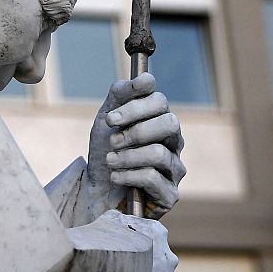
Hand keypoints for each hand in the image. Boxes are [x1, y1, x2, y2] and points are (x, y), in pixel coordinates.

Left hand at [80, 73, 184, 221]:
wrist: (97, 191)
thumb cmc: (106, 152)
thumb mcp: (107, 120)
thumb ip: (121, 95)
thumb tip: (145, 77)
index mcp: (160, 119)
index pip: (160, 101)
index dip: (135, 107)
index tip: (111, 118)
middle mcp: (173, 142)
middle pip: (169, 124)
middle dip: (136, 131)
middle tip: (113, 141)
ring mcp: (175, 168)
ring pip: (158, 153)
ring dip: (127, 156)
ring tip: (110, 161)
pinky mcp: (170, 194)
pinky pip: (152, 178)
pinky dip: (127, 175)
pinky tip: (115, 176)